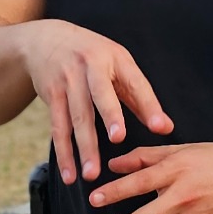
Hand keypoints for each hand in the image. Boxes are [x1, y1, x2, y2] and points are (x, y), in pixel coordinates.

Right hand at [15, 19, 173, 184]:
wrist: (46, 39)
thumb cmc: (92, 57)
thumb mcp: (119, 66)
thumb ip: (141, 99)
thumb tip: (166, 128)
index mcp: (116, 58)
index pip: (135, 83)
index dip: (148, 105)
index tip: (159, 127)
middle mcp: (90, 66)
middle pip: (101, 95)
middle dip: (110, 116)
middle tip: (119, 139)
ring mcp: (68, 80)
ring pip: (77, 117)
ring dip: (84, 147)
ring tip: (92, 174)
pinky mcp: (51, 94)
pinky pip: (58, 127)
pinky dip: (63, 153)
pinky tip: (69, 174)